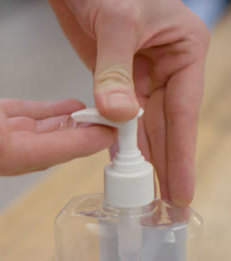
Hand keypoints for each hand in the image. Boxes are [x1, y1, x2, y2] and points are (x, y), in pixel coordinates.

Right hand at [0, 4, 113, 181]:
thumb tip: (1, 145)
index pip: (21, 156)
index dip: (64, 147)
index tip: (101, 138)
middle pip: (27, 153)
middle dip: (69, 142)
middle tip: (109, 129)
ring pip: (24, 140)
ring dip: (58, 130)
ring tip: (92, 118)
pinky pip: (12, 123)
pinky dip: (39, 117)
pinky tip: (61, 110)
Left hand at [49, 0, 209, 204]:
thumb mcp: (117, 22)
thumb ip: (115, 69)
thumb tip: (119, 116)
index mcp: (182, 50)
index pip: (183, 111)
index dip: (180, 152)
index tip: (181, 188)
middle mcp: (165, 65)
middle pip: (166, 124)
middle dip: (164, 162)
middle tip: (165, 202)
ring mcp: (138, 72)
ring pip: (143, 122)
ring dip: (142, 154)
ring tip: (144, 189)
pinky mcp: (114, 74)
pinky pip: (118, 112)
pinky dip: (117, 135)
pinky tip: (118, 158)